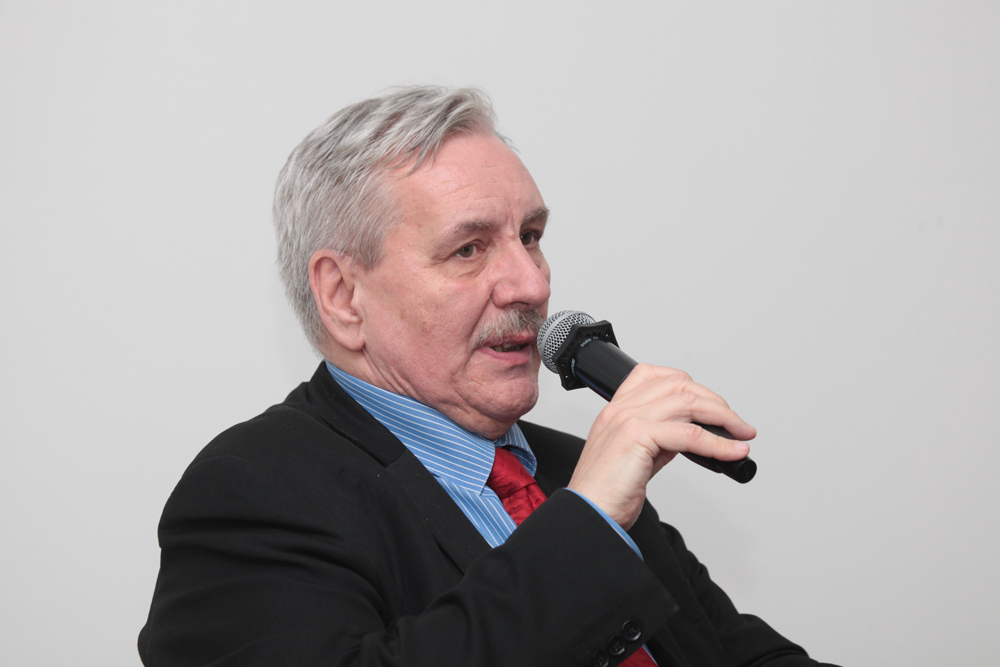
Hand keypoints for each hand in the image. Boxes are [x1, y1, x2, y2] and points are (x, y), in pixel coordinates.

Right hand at [567, 364, 755, 529]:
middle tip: (736, 424)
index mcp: (615, 410)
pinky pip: (690, 434)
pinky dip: (718, 443)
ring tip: (742, 434)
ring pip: (688, 403)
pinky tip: (732, 452)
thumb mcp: (635, 457)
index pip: (654, 375)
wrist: (589, 514)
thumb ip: (658, 439)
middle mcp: (620, 408)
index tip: (711, 405)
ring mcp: (627, 419)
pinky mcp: (637, 436)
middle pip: (679, 385)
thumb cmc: (606, 493)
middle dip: (715, 401)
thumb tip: (691, 434)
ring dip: (724, 418)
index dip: (689, 385)